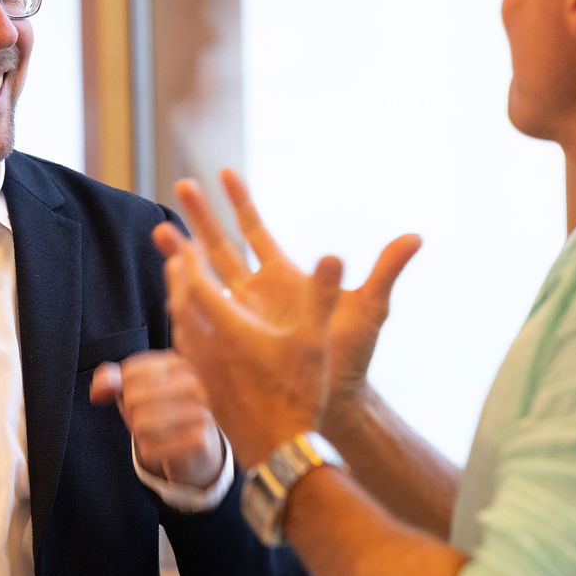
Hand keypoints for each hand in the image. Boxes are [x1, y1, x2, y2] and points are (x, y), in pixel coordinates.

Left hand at [91, 350, 225, 488]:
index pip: (128, 374)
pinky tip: (164, 449)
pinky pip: (151, 449)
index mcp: (178, 363)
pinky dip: (149, 452)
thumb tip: (98, 390)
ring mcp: (201, 410)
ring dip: (140, 434)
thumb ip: (113, 381)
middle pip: (132, 398)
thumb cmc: (164, 413)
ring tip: (157, 434)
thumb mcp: (136, 391)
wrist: (199, 449)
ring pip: (141, 423)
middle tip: (151, 419)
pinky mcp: (200, 440)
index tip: (143, 398)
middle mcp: (194, 382)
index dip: (124, 391)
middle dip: (132, 414)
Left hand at [152, 216, 343, 468]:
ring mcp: (203, 371)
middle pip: (181, 304)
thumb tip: (334, 255)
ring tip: (180, 290)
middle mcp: (209, 349)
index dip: (189, 262)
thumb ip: (321, 296)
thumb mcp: (314, 341)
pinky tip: (193, 334)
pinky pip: (185, 352)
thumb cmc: (297, 394)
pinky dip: (184, 331)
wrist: (278, 447)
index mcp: (231, 331)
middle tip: (176, 258)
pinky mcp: (204, 388)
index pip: (197, 286)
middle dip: (177, 277)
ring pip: (180, 329)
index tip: (185, 245)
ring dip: (177, 303)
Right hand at [168, 170, 420, 427]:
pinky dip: (180, 297)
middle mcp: (257, 293)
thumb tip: (416, 237)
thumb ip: (386, 271)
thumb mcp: (370, 310)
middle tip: (182, 186)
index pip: (256, 230)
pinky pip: (198, 315)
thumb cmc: (351, 356)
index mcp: (283, 277)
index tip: (225, 172)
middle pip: (221, 245)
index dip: (240, 201)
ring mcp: (239, 318)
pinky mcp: (228, 343)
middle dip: (200, 216)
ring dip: (181, 254)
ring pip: (202, 278)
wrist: (333, 403)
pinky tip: (167, 282)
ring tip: (159, 230)